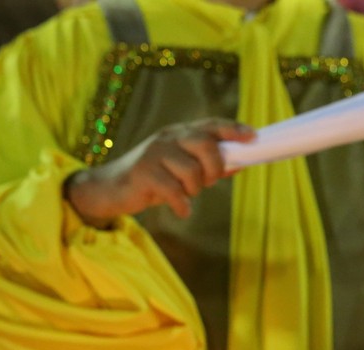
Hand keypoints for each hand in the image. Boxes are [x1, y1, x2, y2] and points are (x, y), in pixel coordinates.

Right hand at [63, 118, 255, 226]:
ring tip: (185, 196)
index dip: (233, 129)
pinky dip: (182, 205)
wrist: (109, 190)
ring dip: (194, 189)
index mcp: (179, 134)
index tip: (253, 137)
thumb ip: (207, 166)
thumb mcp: (180, 171)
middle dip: (215, 168)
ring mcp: (154, 153)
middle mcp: (168, 138)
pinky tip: (180, 210)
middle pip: (205, 144)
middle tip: (209, 182)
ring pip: (192, 171)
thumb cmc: (152, 180)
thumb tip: (239, 164)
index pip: (210, 125)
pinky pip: (175, 191)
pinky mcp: (144, 173)